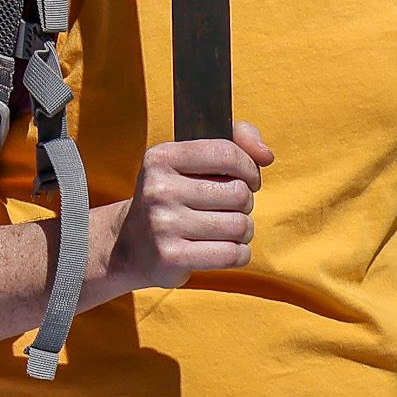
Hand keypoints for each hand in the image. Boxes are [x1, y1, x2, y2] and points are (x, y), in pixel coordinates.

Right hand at [87, 124, 269, 303]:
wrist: (130, 245)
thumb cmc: (173, 197)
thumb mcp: (191, 160)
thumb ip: (236, 140)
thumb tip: (266, 155)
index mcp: (163, 157)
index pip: (227, 153)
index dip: (249, 168)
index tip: (248, 179)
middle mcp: (159, 189)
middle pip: (239, 193)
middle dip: (244, 203)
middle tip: (228, 208)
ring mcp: (163, 225)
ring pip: (240, 225)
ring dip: (243, 230)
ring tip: (224, 229)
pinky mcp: (171, 257)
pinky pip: (232, 254)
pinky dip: (239, 253)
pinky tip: (224, 249)